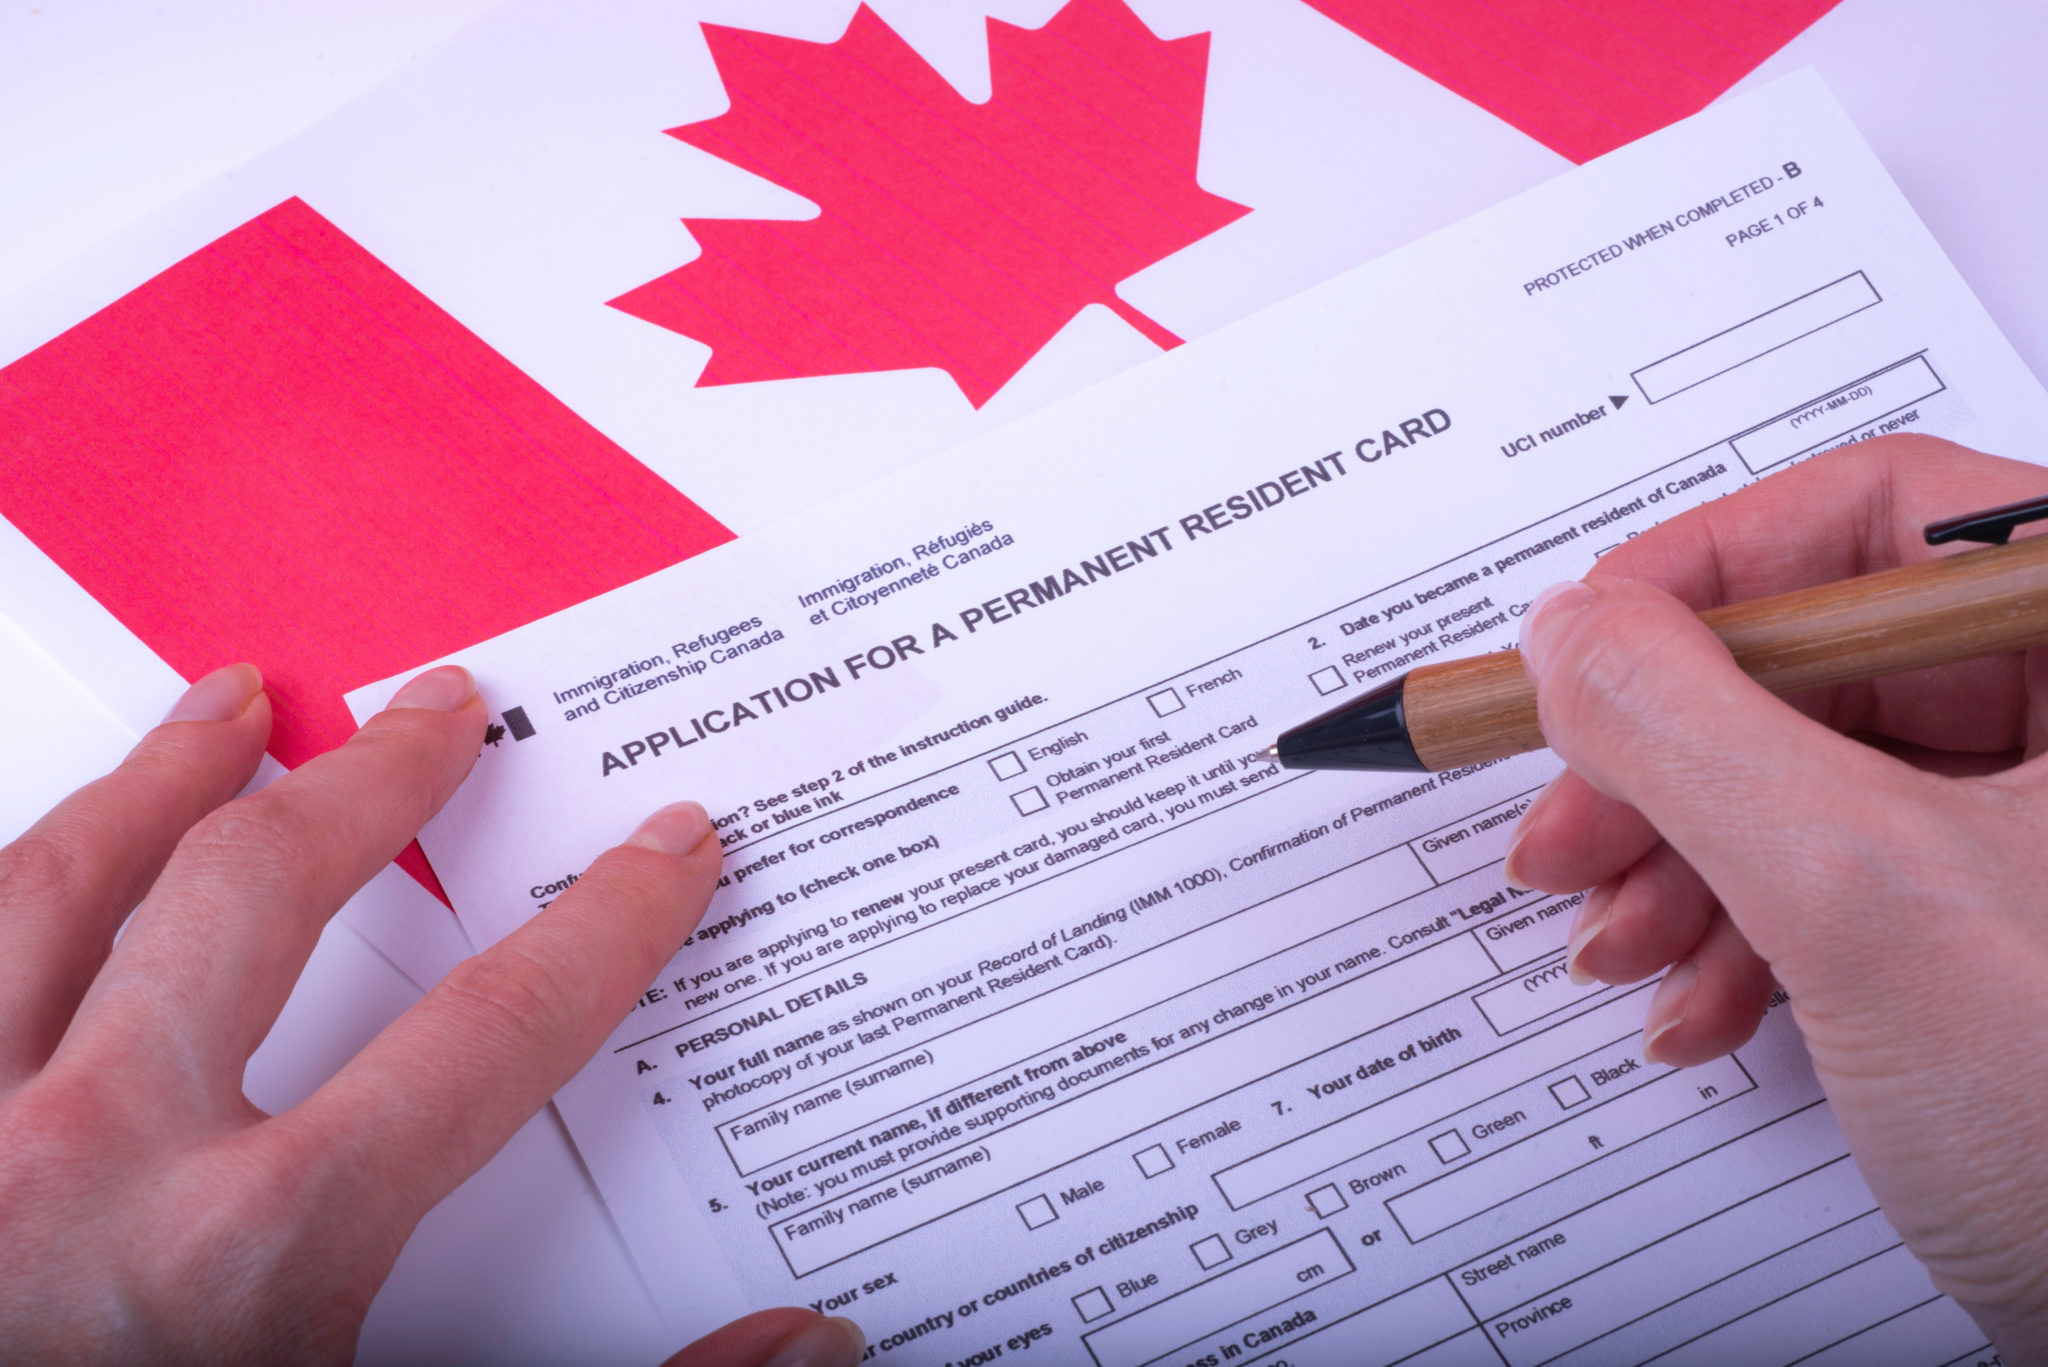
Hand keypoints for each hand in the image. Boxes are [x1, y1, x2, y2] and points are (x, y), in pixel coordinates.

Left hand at [0, 663, 863, 1366]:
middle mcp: (90, 1166)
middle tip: (440, 711)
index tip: (660, 853)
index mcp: (254, 1253)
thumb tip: (804, 1346)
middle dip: (374, 783)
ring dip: (160, 782)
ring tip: (230, 710)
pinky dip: (9, 882)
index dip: (602, 929)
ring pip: (55, 887)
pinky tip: (47, 852)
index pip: (491, 1033)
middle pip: (257, 895)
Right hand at [1504, 435, 2047, 1358]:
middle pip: (1830, 660)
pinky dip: (1752, 938)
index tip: (1581, 649)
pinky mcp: (2018, 927)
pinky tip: (1703, 1009)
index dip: (1707, 566)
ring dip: (1687, 864)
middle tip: (1569, 834)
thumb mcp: (1868, 901)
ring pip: (1821, 778)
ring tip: (1618, 949)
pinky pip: (1853, 879)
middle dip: (1669, 761)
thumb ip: (1692, 734)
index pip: (1885, 508)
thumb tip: (1571, 636)